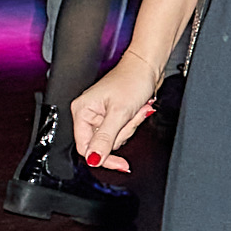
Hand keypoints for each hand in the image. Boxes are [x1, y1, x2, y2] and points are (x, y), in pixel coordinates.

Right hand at [70, 48, 171, 165]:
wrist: (147, 66)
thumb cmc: (132, 80)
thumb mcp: (119, 112)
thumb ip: (105, 138)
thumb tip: (94, 158)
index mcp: (82, 111)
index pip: (85, 147)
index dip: (102, 157)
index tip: (120, 164)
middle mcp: (89, 114)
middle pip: (102, 144)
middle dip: (121, 133)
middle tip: (129, 118)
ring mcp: (101, 115)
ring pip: (114, 139)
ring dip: (129, 127)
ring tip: (135, 110)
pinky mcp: (113, 115)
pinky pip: (121, 131)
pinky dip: (132, 123)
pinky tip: (136, 110)